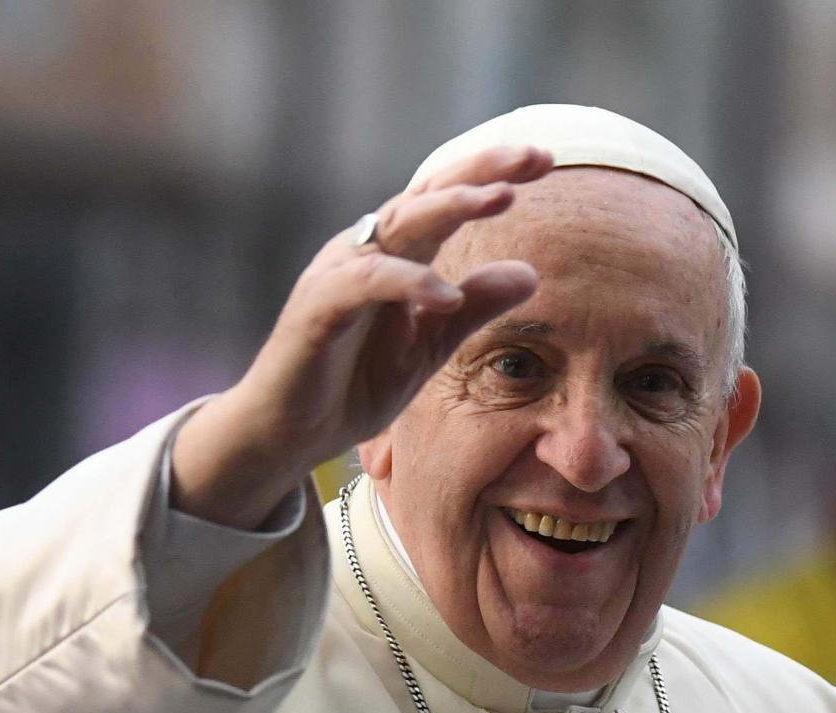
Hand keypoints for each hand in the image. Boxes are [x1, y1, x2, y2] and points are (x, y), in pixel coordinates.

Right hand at [170, 143, 552, 528]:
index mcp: (394, 254)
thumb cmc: (353, 385)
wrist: (290, 433)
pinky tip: (446, 296)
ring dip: (449, 208)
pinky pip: (365, 284)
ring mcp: (338, 275)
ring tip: (500, 200)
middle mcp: (365, 251)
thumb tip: (531, 274)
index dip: (491, 174)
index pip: (446, 200)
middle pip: (426, 195)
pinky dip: (407, 284)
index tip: (545, 158)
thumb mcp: (429, 347)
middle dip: (480, 171)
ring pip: (396, 225)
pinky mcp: (317, 309)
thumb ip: (473, 308)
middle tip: (535, 155)